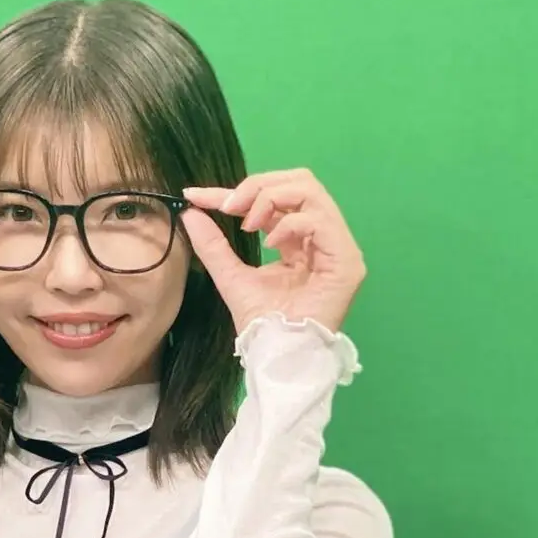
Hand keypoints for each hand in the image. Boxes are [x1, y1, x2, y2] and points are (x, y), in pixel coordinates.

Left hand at [181, 169, 364, 334]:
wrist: (277, 354)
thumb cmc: (260, 322)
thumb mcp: (229, 275)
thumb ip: (213, 244)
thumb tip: (190, 212)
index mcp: (298, 240)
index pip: (273, 198)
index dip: (236, 190)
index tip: (197, 194)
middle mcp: (321, 238)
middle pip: (300, 182)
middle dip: (259, 185)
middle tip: (229, 205)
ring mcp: (337, 248)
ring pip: (311, 192)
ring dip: (271, 199)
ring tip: (247, 223)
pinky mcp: (347, 262)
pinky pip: (320, 221)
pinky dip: (289, 224)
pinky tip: (271, 243)